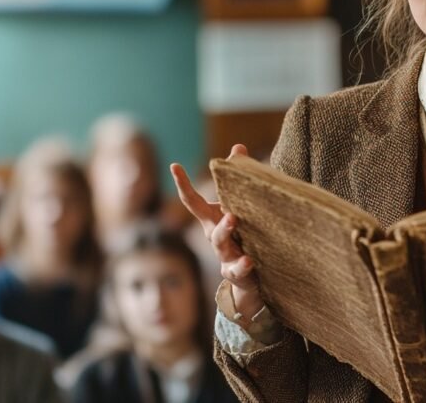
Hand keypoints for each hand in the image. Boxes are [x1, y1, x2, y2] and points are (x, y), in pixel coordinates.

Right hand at [170, 144, 263, 319]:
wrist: (251, 278)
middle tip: (221, 200)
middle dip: (209, 207)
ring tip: (232, 220)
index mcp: (212, 219)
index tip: (174, 166)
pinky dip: (241, 265)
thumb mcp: (239, 208)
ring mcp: (224, 255)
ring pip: (220, 244)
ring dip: (224, 231)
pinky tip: (248, 260)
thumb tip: (238, 147)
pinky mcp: (236, 272)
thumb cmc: (243, 236)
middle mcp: (214, 237)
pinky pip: (237, 270)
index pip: (193, 201)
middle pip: (208, 223)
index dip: (182, 184)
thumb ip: (238, 178)